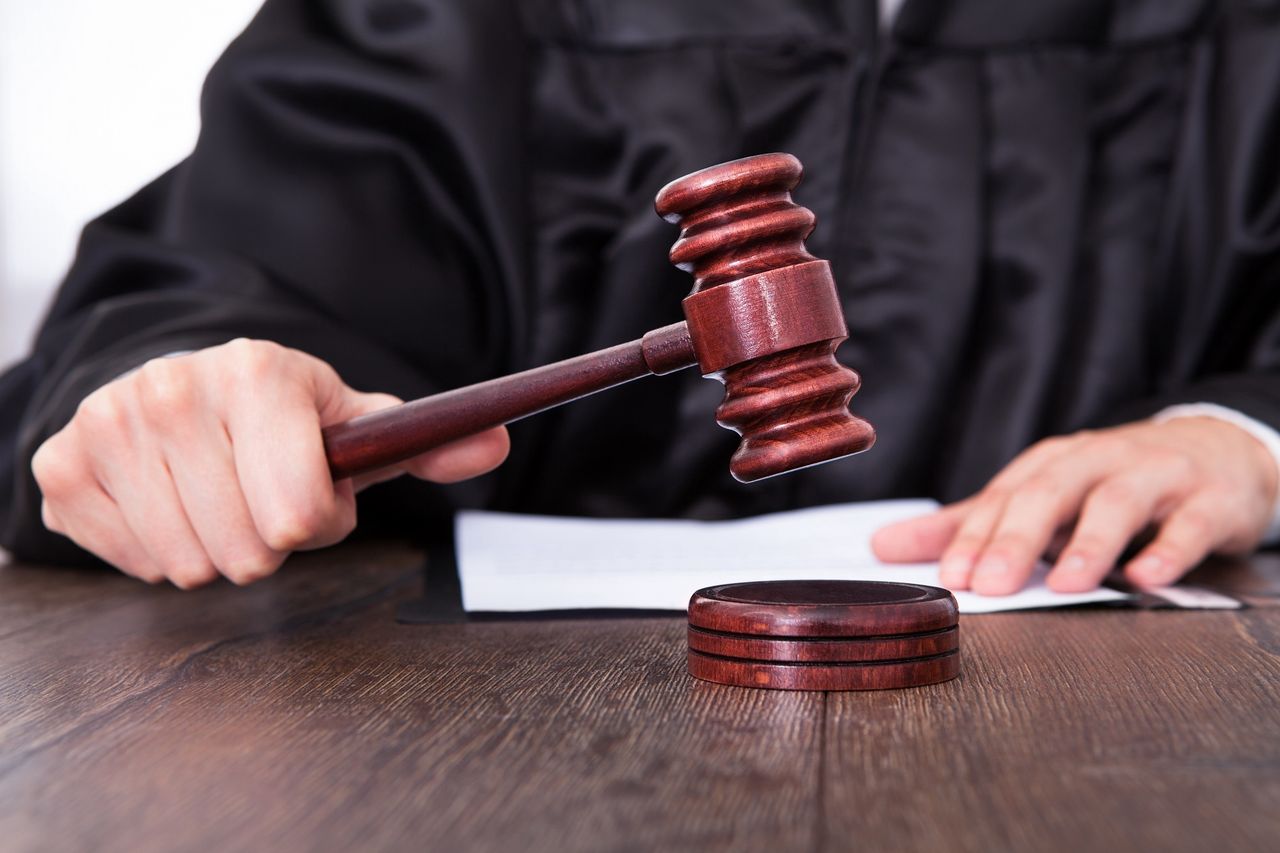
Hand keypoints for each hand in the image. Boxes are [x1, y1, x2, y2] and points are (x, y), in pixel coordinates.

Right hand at [31, 339, 508, 587]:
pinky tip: (170, 505)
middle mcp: (174, 389)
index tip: (310, 493)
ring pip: (189, 565)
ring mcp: (109, 425)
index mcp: (258, 371)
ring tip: (219, 497)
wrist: (180, 388)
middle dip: (268, 540)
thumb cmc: (281, 420)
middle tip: (260, 495)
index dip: (316, 521)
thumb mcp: (355, 425)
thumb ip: (427, 443)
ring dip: (218, 549)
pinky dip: (160, 552)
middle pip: (248, 551)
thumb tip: (497, 444)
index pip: (298, 513)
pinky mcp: (62, 466)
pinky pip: (132, 562)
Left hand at [871, 417, 1277, 594]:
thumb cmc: (1111, 484)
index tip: (951, 577)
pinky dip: (1168, 551)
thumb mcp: (1039, 499)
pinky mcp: (1209, 500)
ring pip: (1118, 502)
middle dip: (1016, 539)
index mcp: (1051, 464)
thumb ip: (965, 526)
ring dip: (1089, 543)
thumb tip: (881, 546)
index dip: (975, 537)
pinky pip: (1189, 524)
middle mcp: (1097, 461)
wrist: (1217, 454)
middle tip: (990, 585)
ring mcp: (1156, 476)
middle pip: (1050, 493)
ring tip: (1064, 585)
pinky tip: (1145, 580)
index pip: (1003, 498)